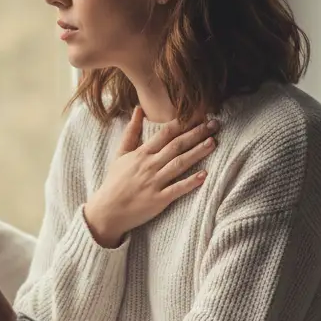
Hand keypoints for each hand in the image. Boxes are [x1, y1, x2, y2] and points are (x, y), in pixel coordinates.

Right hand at [83, 106, 219, 245]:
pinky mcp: (158, 200)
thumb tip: (137, 110)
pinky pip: (177, 189)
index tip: (199, 114)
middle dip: (196, 133)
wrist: (107, 211)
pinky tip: (204, 175)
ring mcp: (154, 182)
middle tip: (214, 124)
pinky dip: (190, 182)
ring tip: (213, 143)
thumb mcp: (120, 154)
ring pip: (179, 164)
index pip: (166, 133)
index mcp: (142, 153)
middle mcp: (149, 165)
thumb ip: (131, 132)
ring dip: (197, 153)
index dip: (183, 122)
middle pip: (176, 146)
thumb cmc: (115, 182)